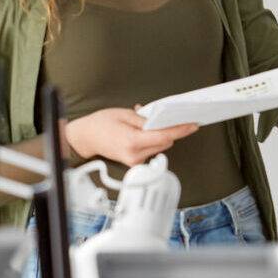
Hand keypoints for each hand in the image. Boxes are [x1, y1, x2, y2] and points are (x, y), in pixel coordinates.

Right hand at [62, 107, 198, 165]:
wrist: (85, 138)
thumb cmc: (100, 124)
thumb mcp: (124, 114)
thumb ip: (146, 119)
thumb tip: (162, 121)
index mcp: (132, 141)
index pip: (164, 136)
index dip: (180, 130)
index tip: (192, 125)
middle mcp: (135, 155)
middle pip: (165, 142)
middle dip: (167, 129)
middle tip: (164, 117)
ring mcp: (135, 161)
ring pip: (159, 146)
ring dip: (158, 135)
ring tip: (144, 125)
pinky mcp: (134, 163)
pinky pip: (151, 150)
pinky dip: (151, 140)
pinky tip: (142, 133)